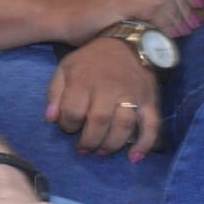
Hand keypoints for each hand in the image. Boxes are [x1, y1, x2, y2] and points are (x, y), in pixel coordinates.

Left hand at [45, 36, 159, 160]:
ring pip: (124, 126)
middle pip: (99, 121)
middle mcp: (108, 88)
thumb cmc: (90, 61)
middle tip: (84, 149)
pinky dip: (144, 145)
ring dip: (112, 144)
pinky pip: (152, 126)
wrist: (125, 45)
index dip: (67, 125)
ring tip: (102, 151)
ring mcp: (132, 95)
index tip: (68, 127)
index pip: (73, 110)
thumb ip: (54, 93)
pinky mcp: (150, 101)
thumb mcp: (66, 68)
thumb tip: (50, 119)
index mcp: (84, 80)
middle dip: (89, 140)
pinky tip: (134, 158)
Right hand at [58, 0, 201, 41]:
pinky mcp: (119, 2)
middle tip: (193, 24)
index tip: (197, 6)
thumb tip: (164, 14)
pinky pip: (153, 7)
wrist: (61, 17)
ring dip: (178, 15)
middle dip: (186, 3)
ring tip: (183, 32)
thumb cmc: (87, 16)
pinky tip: (167, 33)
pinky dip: (165, 21)